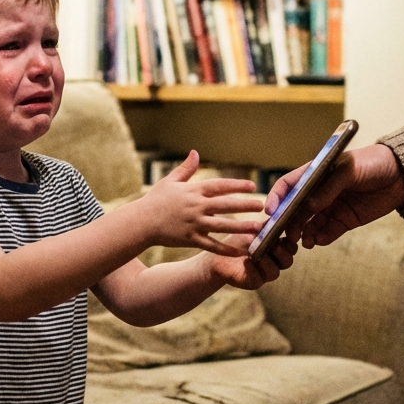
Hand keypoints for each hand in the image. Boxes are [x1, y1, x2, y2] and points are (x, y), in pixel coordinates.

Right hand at [135, 151, 264, 255]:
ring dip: (242, 227)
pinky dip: (227, 248)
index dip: (236, 185)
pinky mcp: (191, 239)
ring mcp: (194, 224)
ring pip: (223, 226)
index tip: (252, 186)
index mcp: (193, 191)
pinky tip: (240, 251)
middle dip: (245, 205)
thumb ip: (186, 168)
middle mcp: (196, 206)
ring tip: (258, 228)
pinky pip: (212, 245)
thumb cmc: (155, 200)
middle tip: (262, 205)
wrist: (141, 222)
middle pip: (225, 205)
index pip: (219, 186)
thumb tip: (195, 152)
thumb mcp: (170, 181)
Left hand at [205, 233, 297, 288]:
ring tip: (259, 254)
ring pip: (275, 272)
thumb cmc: (238, 240)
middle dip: (282, 253)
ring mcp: (264, 274)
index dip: (290, 242)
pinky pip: (259, 279)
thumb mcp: (253, 229)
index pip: (291, 248)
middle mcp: (274, 262)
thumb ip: (267, 225)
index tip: (285, 235)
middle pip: (287, 261)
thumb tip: (279, 214)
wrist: (218, 255)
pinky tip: (246, 261)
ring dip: (268, 262)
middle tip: (275, 245)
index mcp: (277, 249)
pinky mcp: (253, 282)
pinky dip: (253, 269)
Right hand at [263, 143, 403, 247]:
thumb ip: (329, 187)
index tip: (270, 211)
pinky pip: (328, 232)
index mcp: (315, 173)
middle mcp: (319, 192)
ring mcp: (331, 207)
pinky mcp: (344, 220)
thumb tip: (310, 205)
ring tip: (304, 242)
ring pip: (309, 223)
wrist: (402, 175)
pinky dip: (321, 238)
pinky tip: (318, 241)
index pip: (289, 185)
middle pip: (296, 209)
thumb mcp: (349, 169)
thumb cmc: (373, 162)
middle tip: (286, 234)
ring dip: (304, 233)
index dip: (277, 197)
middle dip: (288, 222)